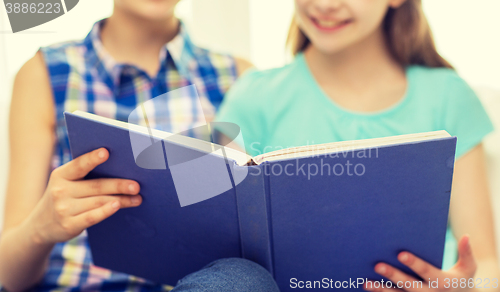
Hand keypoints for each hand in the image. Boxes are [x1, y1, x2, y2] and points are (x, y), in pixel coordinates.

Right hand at [27, 148, 141, 244]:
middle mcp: (60, 191)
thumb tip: (121, 169)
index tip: (107, 152)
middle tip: (137, 185)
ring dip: (121, 199)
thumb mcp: (66, 183)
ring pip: (99, 201)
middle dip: (119, 185)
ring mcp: (64, 209)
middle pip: (96, 186)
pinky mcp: (69, 225)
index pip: (79, 165)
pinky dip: (106, 211)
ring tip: (137, 198)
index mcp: (61, 175)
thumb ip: (85, 176)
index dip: (92, 158)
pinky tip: (118, 206)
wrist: (41, 225)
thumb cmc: (64, 197)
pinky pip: (92, 217)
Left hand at [364, 235, 476, 291]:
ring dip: (382, 290)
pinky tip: (369, 290)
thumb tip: (467, 236)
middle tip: (377, 265)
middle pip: (409, 286)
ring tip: (366, 282)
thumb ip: (466, 253)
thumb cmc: (461, 280)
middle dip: (393, 276)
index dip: (414, 263)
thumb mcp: (468, 268)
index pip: (427, 272)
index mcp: (443, 282)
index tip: (401, 254)